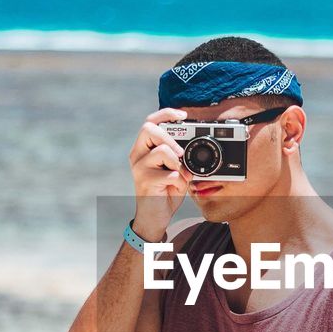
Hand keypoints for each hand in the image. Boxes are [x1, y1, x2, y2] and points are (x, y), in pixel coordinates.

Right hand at [129, 108, 190, 236]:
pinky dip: (181, 182)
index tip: (184, 114)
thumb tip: (195, 141)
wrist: (155, 218)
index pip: (150, 121)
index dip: (166, 113)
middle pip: (149, 128)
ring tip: (180, 176)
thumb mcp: (173, 169)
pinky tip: (177, 188)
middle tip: (181, 154)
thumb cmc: (165, 191)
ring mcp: (139, 168)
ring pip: (162, 151)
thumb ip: (178, 154)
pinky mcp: (145, 181)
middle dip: (170, 138)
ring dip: (179, 164)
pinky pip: (171, 174)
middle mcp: (137, 155)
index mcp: (143, 149)